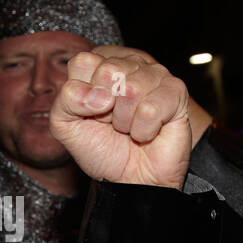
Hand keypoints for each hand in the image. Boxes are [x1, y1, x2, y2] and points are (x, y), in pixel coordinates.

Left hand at [51, 46, 194, 189]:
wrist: (130, 180)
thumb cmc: (102, 149)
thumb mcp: (66, 126)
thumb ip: (66, 100)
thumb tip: (99, 94)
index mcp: (99, 65)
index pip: (83, 62)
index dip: (83, 94)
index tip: (92, 111)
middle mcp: (128, 63)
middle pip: (108, 71)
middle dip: (105, 108)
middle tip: (112, 122)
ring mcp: (155, 74)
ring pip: (130, 89)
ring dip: (125, 121)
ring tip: (129, 127)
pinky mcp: (175, 91)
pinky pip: (151, 108)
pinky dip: (143, 130)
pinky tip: (147, 132)